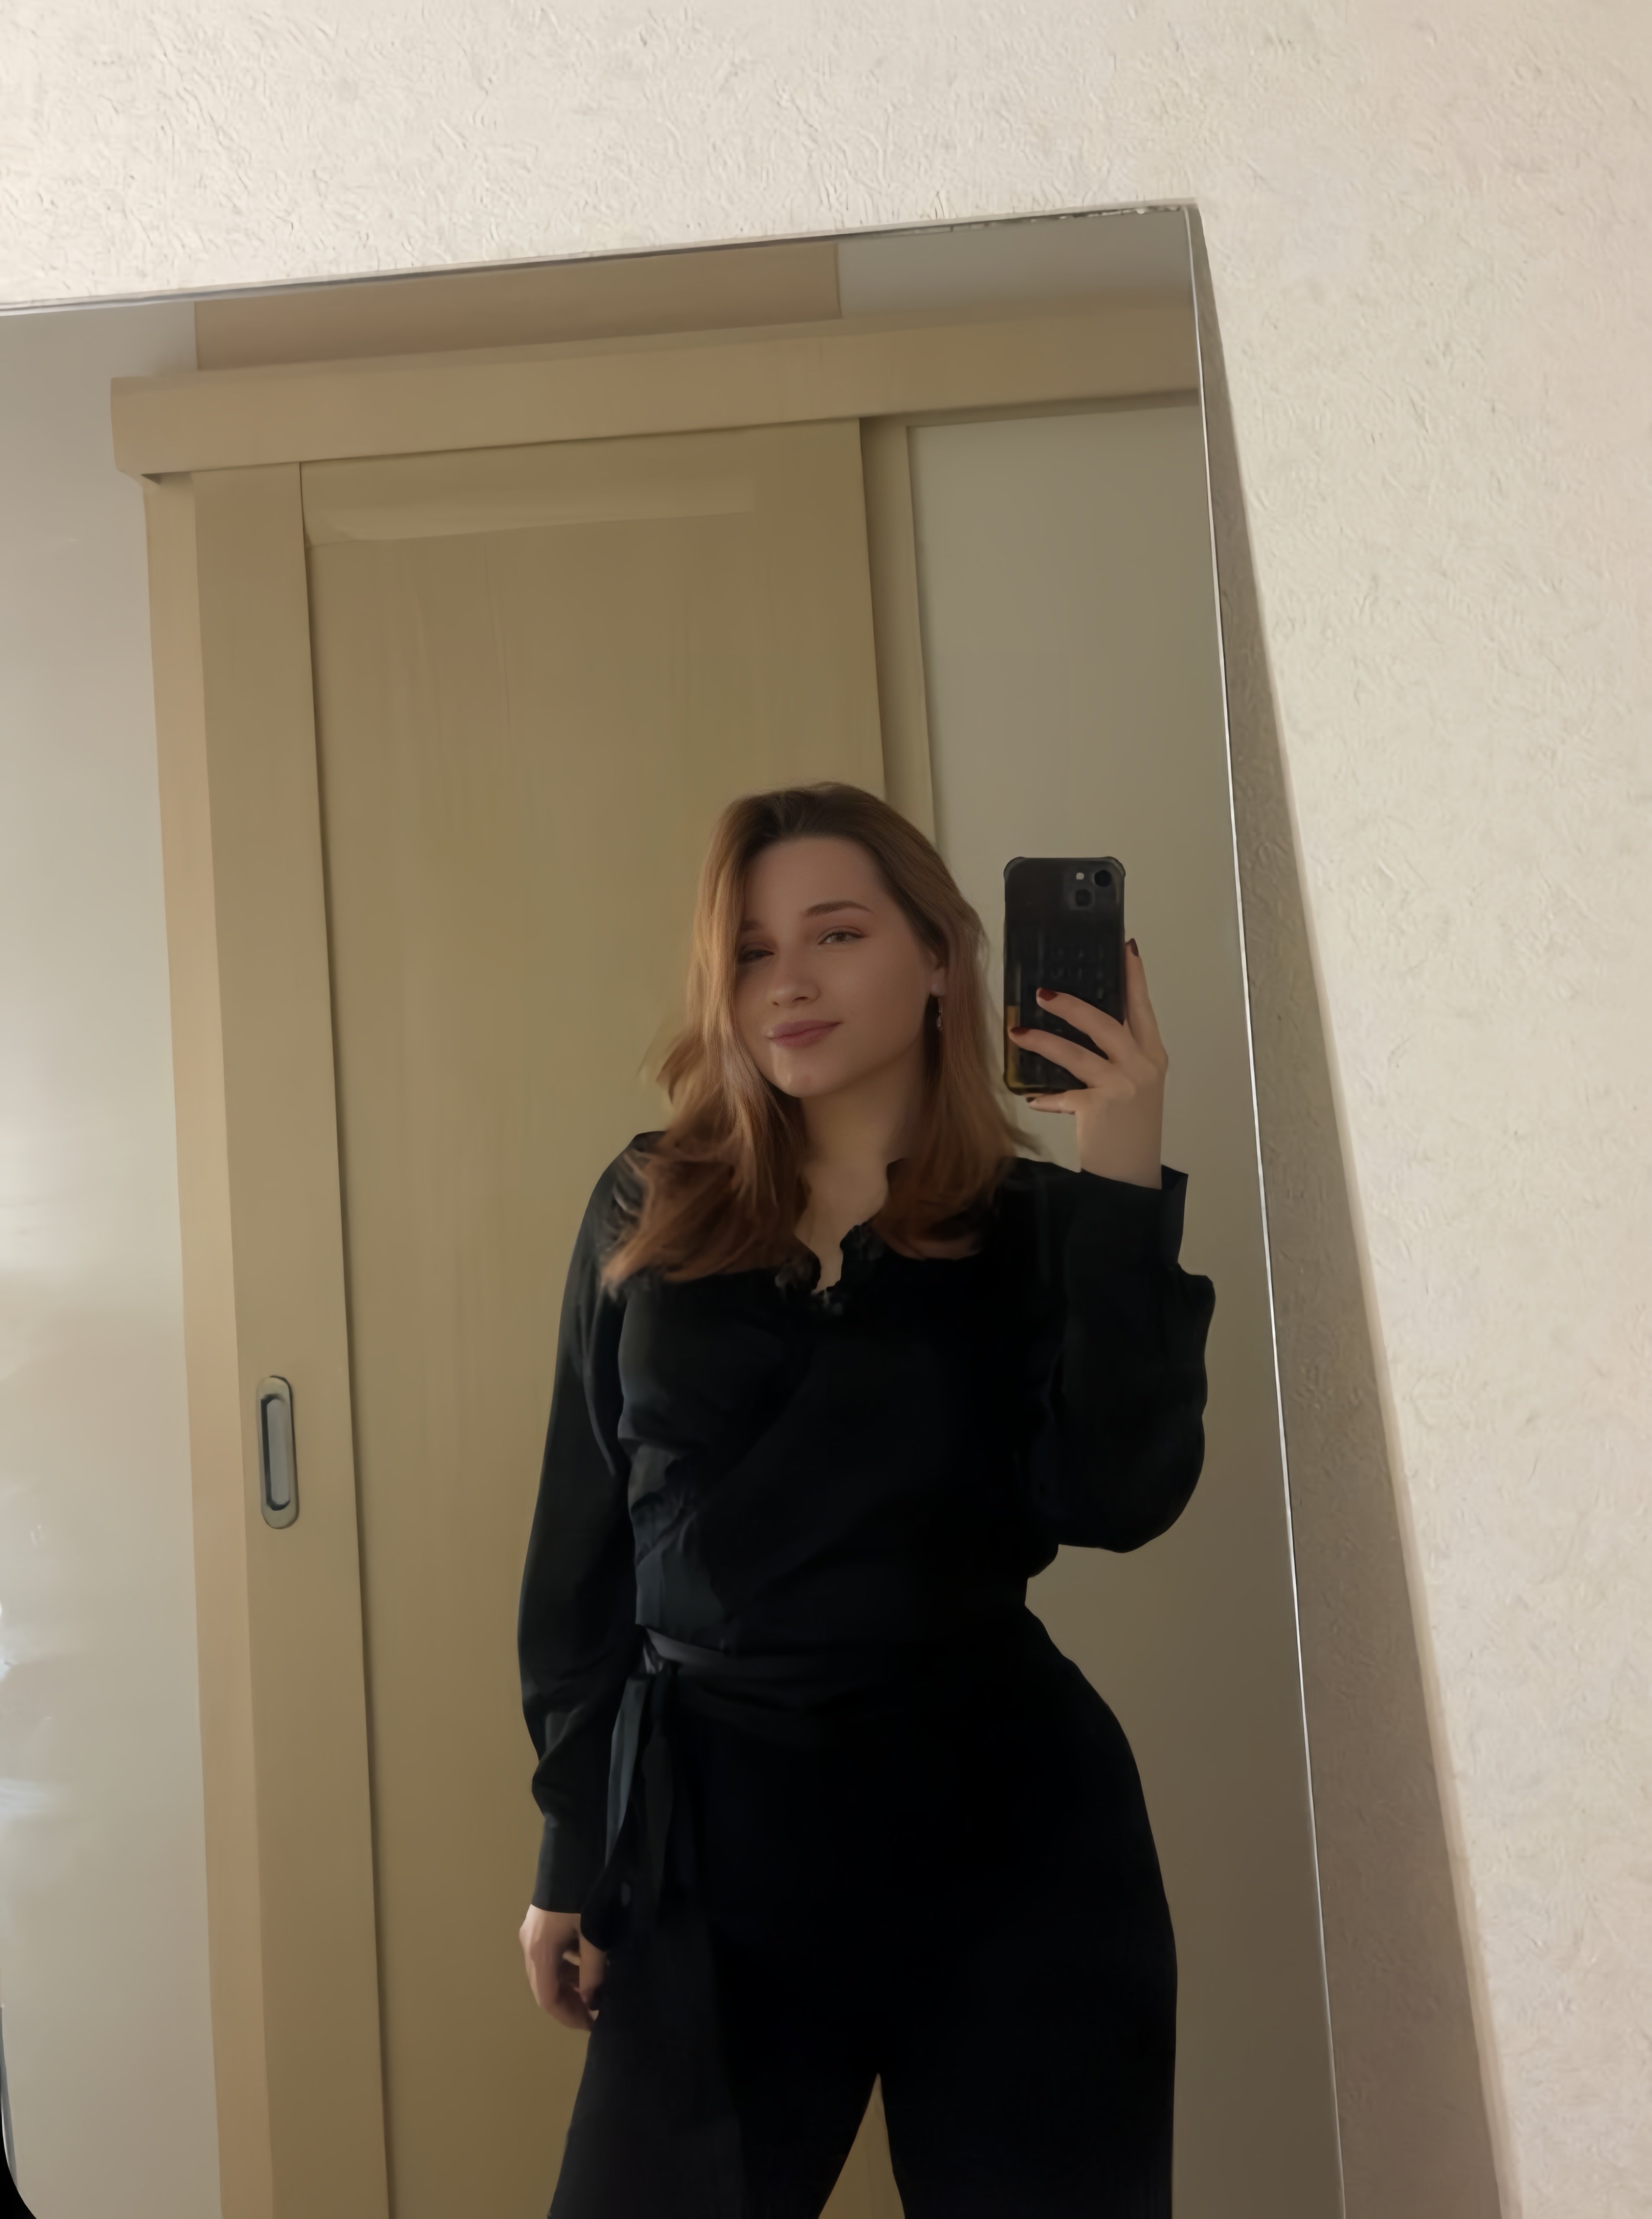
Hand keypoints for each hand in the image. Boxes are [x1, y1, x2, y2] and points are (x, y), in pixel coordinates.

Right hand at [520, 1903, 606, 2031]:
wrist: (574, 1850)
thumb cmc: (582, 1895)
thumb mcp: (592, 1935)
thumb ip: (594, 1971)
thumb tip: (593, 2003)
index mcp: (539, 1952)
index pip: (547, 1999)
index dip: (568, 2016)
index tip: (591, 2024)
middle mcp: (529, 1945)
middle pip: (544, 1987)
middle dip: (569, 2003)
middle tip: (595, 2011)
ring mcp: (532, 1932)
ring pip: (547, 1971)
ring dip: (569, 1985)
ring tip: (595, 1990)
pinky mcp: (540, 1922)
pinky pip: (551, 1955)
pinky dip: (567, 1967)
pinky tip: (587, 1964)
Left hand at [1007, 940, 1166, 1187]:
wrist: (1132, 1174)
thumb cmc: (1129, 1126)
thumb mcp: (1133, 1084)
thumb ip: (1115, 1055)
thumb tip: (1078, 1023)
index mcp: (1152, 1054)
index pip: (1142, 1007)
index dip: (1133, 977)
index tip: (1125, 946)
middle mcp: (1142, 1066)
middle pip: (1106, 1022)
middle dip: (1072, 1005)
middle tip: (1041, 991)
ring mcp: (1123, 1087)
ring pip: (1079, 1054)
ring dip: (1045, 1041)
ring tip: (1018, 1031)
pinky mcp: (1101, 1108)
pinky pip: (1065, 1095)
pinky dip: (1047, 1096)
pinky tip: (1032, 1096)